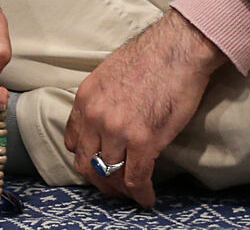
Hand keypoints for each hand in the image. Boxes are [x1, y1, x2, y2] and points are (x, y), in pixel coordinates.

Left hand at [63, 10, 222, 208]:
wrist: (175, 51)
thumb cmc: (149, 58)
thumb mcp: (107, 76)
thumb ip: (101, 101)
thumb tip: (106, 120)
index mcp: (84, 99)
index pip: (74, 142)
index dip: (86, 158)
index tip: (98, 163)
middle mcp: (94, 117)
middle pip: (87, 164)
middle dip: (99, 179)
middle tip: (113, 186)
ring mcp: (117, 131)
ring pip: (110, 175)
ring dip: (120, 189)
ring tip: (132, 194)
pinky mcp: (143, 142)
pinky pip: (135, 179)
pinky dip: (141, 194)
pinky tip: (147, 199)